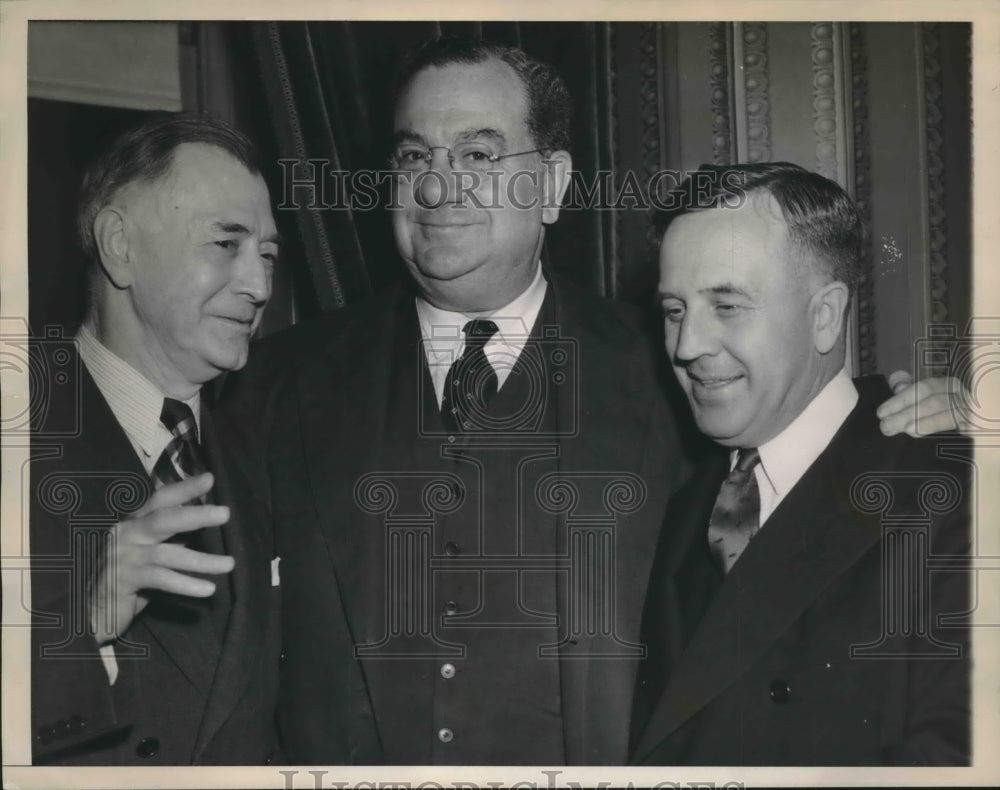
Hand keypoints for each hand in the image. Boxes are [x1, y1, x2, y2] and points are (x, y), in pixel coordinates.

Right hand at [89, 473, 233, 644]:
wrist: (93, 612)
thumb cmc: (128, 578)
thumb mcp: (152, 553)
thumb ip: (172, 537)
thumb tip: (205, 519)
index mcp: (134, 522)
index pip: (160, 499)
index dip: (184, 488)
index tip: (209, 479)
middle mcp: (126, 533)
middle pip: (164, 518)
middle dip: (196, 514)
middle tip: (225, 513)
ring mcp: (122, 556)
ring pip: (167, 553)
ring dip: (201, 560)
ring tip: (229, 564)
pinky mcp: (121, 580)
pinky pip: (160, 579)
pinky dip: (185, 583)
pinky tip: (207, 589)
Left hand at [876, 370, 968, 436]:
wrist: (982, 426)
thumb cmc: (946, 411)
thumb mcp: (930, 399)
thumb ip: (912, 393)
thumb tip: (896, 384)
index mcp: (947, 385)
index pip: (922, 389)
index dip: (901, 400)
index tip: (881, 412)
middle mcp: (962, 395)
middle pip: (934, 402)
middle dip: (907, 414)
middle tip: (886, 426)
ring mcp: (972, 412)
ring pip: (948, 416)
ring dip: (924, 423)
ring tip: (906, 430)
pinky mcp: (977, 428)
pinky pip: (963, 430)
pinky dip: (946, 435)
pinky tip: (930, 440)